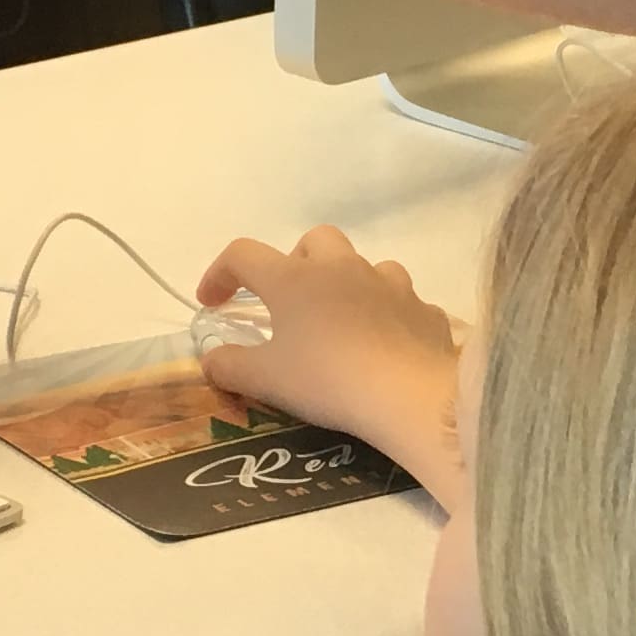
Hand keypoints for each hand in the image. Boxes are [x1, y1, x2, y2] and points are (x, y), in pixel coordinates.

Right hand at [195, 230, 464, 505]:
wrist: (407, 395)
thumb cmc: (326, 379)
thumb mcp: (264, 379)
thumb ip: (229, 366)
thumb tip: (211, 360)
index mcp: (294, 278)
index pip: (243, 255)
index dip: (220, 273)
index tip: (212, 302)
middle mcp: (342, 268)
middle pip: (315, 241)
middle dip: (296, 262)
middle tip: (289, 303)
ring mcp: (390, 285)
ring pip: (364, 266)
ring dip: (347, 284)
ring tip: (340, 322)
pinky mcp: (424, 310)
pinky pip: (401, 303)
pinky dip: (387, 316)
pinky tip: (384, 345)